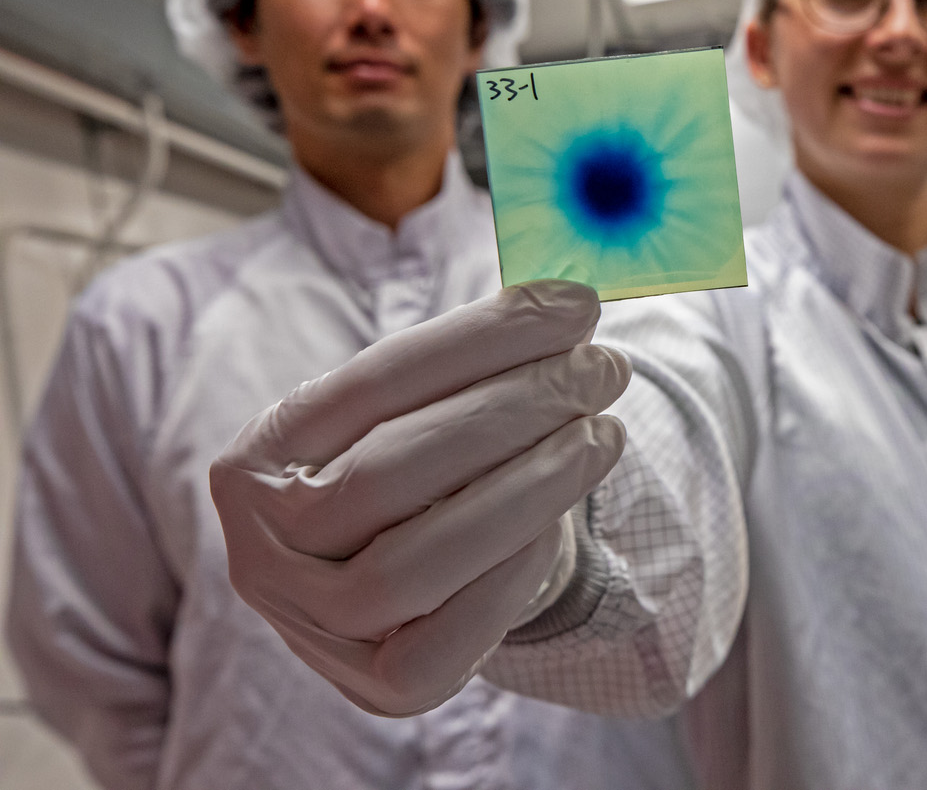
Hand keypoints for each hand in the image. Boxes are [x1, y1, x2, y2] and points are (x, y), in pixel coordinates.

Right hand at [210, 281, 628, 716]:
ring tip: (604, 433)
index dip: (482, 339)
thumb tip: (567, 302)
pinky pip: (450, 637)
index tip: (573, 306)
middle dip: (515, 408)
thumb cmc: (423, 473)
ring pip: (417, 561)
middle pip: (393, 470)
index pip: (373, 383)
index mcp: (260, 458)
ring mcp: (313, 627)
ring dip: (530, 485)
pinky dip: (514, 570)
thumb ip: (471, 361)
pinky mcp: (379, 688)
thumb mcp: (421, 412)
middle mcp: (263, 548)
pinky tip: (562, 517)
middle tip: (603, 368)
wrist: (421, 582)